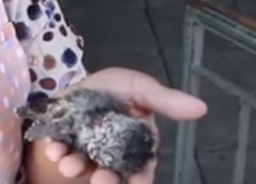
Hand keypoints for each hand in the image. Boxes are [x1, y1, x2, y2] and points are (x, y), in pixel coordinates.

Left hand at [45, 67, 206, 183]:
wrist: (82, 81)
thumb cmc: (116, 88)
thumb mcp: (141, 88)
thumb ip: (165, 101)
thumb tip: (201, 107)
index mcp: (134, 146)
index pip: (141, 168)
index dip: (140, 178)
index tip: (137, 183)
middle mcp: (110, 155)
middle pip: (111, 173)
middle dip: (105, 179)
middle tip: (101, 180)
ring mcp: (85, 151)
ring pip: (84, 166)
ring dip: (76, 167)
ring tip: (68, 165)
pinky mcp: (63, 142)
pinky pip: (61, 151)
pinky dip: (57, 151)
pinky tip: (54, 149)